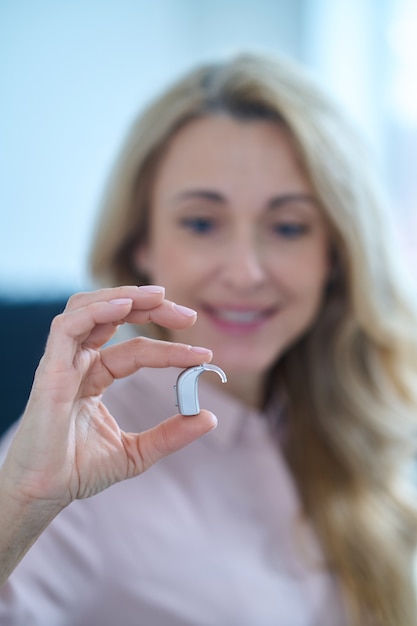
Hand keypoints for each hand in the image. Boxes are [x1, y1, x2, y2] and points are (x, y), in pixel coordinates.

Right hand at [1, 285, 215, 511]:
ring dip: (125, 297)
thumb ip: (171, 434)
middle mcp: (79, 362)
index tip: (204, 356)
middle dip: (151, 307)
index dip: (170, 349)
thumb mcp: (138, 452)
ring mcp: (63, 362)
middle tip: (188, 315)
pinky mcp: (50, 369)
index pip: (136, 349)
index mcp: (95, 376)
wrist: (45, 494)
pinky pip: (68, 326)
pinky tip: (126, 307)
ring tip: (160, 297)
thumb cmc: (79, 471)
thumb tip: (210, 418)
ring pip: (88, 308)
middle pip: (113, 316)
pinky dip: (96, 310)